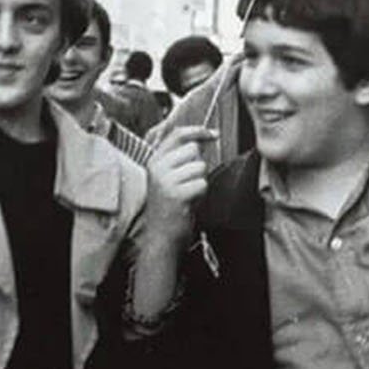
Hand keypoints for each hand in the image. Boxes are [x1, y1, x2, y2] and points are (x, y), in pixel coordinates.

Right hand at [143, 126, 215, 248]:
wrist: (161, 237)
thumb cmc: (170, 207)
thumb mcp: (167, 177)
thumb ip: (178, 158)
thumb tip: (201, 140)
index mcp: (154, 160)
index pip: (178, 134)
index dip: (198, 131)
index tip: (213, 134)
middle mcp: (157, 167)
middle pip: (193, 150)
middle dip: (198, 166)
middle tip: (188, 183)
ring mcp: (165, 181)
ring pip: (200, 167)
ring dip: (199, 181)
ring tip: (187, 194)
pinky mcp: (176, 194)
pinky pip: (202, 184)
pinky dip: (200, 194)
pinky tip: (189, 202)